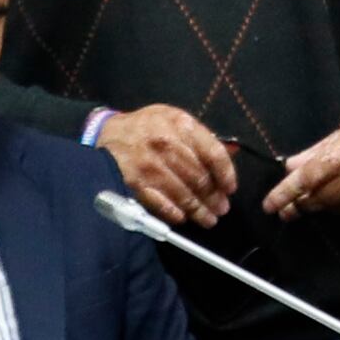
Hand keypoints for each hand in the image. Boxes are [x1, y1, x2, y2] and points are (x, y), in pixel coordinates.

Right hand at [101, 105, 233, 225]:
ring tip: (209, 219)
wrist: (107, 132)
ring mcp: (150, 165)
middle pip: (200, 178)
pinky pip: (160, 203)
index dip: (226, 174)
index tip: (230, 188)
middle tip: (221, 209)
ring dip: (199, 210)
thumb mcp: (175, 119)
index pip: (214, 153)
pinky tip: (183, 219)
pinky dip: (174, 214)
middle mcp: (167, 144)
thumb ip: (202, 136)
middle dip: (214, 197)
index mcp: (181, 125)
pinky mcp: (135, 182)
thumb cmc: (147, 127)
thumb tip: (232, 152)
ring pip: (183, 194)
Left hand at [265, 113, 339, 219]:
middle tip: (286, 210)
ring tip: (313, 202)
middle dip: (298, 205)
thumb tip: (289, 168)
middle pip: (316, 200)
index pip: (304, 181)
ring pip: (334, 210)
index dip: (284, 194)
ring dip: (321, 206)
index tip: (270, 205)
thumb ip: (313, 153)